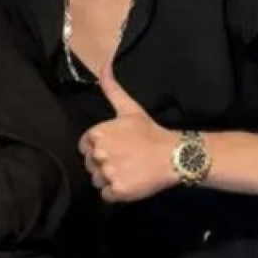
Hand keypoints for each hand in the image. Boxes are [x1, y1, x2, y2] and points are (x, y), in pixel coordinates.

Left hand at [80, 66, 177, 202]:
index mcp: (97, 134)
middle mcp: (99, 153)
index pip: (84, 147)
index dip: (98, 149)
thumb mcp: (129, 108)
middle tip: (125, 159)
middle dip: (104, 164)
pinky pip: (106, 195)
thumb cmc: (150, 132)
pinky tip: (130, 181)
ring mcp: (107, 173)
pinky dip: (116, 192)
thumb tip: (103, 63)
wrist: (173, 155)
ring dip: (109, 179)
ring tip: (128, 170)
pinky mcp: (116, 190)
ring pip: (97, 181)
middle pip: (89, 165)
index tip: (116, 148)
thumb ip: (112, 88)